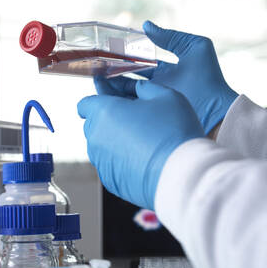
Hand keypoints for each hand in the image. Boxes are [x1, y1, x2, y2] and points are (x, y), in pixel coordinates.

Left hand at [78, 81, 203, 209]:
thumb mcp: (164, 95)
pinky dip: (121, 160)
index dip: (99, 99)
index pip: (85, 103)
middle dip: (109, 119)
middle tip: (135, 119)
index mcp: (103, 112)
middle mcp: (95, 137)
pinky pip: (110, 164)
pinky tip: (142, 159)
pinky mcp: (109, 180)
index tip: (111, 99)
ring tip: (143, 141)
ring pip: (102, 145)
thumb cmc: (173, 132)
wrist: (181, 174)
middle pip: (94, 124)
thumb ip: (142, 87)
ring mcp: (100, 161)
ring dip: (115, 140)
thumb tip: (134, 88)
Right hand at [95, 21, 237, 133]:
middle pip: (130, 80)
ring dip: (112, 88)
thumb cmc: (209, 77)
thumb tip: (146, 26)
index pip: (141, 65)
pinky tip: (105, 97)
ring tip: (96, 82)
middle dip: (114, 75)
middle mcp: (157, 87)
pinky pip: (131, 108)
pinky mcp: (150, 116)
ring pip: (127, 95)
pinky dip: (118, 103)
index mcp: (166, 72)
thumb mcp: (195, 47)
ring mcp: (153, 103)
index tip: (110, 56)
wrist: (215, 109)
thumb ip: (170, 36)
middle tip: (97, 71)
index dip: (126, 60)